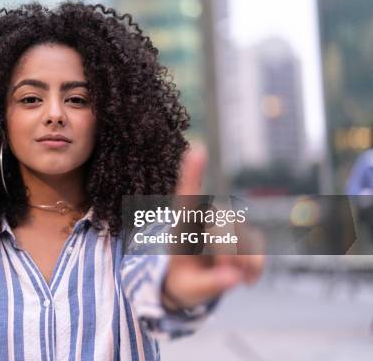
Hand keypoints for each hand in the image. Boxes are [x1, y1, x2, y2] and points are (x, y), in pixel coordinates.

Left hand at [162, 143, 264, 310]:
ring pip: (244, 238)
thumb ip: (208, 284)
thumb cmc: (182, 282)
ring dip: (241, 263)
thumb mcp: (187, 290)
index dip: (193, 172)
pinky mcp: (244, 236)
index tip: (197, 148)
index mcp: (183, 225)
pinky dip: (255, 266)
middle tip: (222, 275)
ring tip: (228, 278)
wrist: (191, 285)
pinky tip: (247, 280)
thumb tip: (233, 278)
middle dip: (227, 254)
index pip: (188, 194)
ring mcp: (227, 225)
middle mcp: (206, 218)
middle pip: (225, 226)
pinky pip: (257, 247)